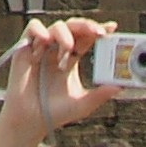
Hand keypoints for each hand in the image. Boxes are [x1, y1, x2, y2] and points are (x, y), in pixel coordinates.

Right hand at [0, 18, 104, 146]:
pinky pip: (32, 28)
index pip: (87, 38)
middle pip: (74, 26)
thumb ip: (100, 95)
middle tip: (98, 32)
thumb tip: (120, 87)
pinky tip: (44, 43)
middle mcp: (58, 49)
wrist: (30, 121)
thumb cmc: (54, 112)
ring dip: (65, 35)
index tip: (112, 28)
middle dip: (87, 25)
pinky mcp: (25, 47)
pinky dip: (40, 31)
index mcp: (73, 59)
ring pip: (56, 26)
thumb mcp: (82, 105)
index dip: (98, 30)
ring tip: (67, 52)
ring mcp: (42, 47)